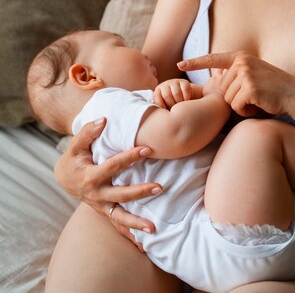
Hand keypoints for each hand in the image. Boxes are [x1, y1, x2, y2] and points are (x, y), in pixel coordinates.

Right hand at [55, 118, 162, 242]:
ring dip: (137, 223)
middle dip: (140, 192)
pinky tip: (144, 245)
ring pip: (120, 217)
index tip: (148, 149)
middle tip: (159, 187)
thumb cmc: (74, 157)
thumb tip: (103, 120)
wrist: (64, 177)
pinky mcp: (105, 212)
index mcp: (90, 176)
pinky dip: (130, 236)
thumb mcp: (76, 144)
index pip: (114, 165)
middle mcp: (96, 194)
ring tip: (154, 229)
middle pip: (120, 195)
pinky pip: (118, 226)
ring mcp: (101, 206)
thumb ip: (88, 132)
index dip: (130, 156)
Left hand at [153, 78, 192, 108]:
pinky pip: (185, 90)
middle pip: (166, 95)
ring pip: (176, 93)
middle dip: (171, 104)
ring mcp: (174, 82)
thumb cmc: (172, 105)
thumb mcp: (164, 106)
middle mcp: (165, 85)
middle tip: (174, 109)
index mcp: (158, 91)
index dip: (161, 105)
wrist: (184, 98)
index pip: (156, 97)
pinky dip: (186, 97)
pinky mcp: (184, 82)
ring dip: (179, 102)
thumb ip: (159, 109)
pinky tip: (186, 100)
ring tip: (180, 106)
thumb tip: (157, 117)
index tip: (165, 110)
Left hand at [178, 51, 294, 116]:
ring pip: (227, 98)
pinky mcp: (250, 88)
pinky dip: (245, 111)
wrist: (294, 95)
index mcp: (241, 56)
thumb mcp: (253, 74)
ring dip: (240, 106)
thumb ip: (236, 73)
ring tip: (257, 100)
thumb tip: (216, 80)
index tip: (180, 64)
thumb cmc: (272, 89)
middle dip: (234, 98)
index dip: (195, 62)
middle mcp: (242, 62)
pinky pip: (236, 106)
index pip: (213, 58)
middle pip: (221, 88)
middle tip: (252, 97)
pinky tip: (258, 106)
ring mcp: (245, 74)